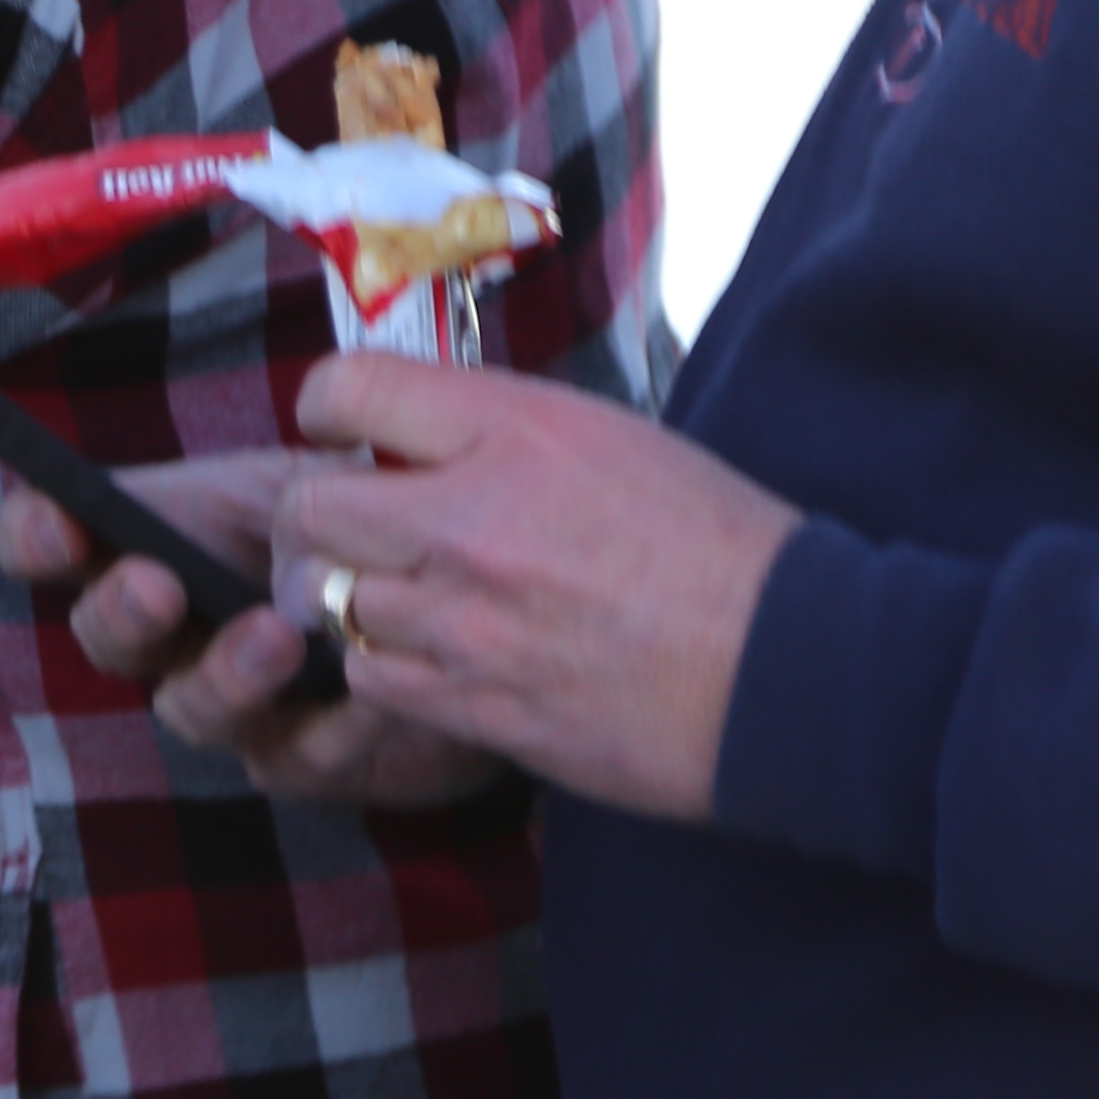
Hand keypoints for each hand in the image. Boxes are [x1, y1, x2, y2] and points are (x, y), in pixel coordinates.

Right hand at [0, 447, 506, 805]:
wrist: (462, 613)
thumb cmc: (368, 530)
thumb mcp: (326, 478)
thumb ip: (294, 475)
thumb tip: (295, 461)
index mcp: (152, 543)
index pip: (53, 542)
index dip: (35, 536)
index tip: (57, 525)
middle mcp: (170, 631)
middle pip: (104, 634)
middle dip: (120, 612)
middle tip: (156, 585)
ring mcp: (227, 702)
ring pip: (188, 708)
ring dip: (223, 674)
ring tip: (275, 637)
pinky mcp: (297, 757)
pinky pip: (296, 752)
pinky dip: (331, 723)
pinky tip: (368, 693)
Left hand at [257, 356, 800, 822]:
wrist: (791, 667)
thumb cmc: (716, 544)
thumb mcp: (609, 436)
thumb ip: (493, 429)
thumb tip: (407, 433)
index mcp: (514, 432)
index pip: (346, 390)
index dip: (328, 410)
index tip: (344, 434)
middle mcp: (472, 521)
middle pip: (308, 508)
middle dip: (313, 514)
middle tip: (342, 525)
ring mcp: (467, 623)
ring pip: (328, 601)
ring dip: (347, 596)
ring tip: (397, 594)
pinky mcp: (477, 707)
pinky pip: (371, 679)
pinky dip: (383, 666)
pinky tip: (430, 656)